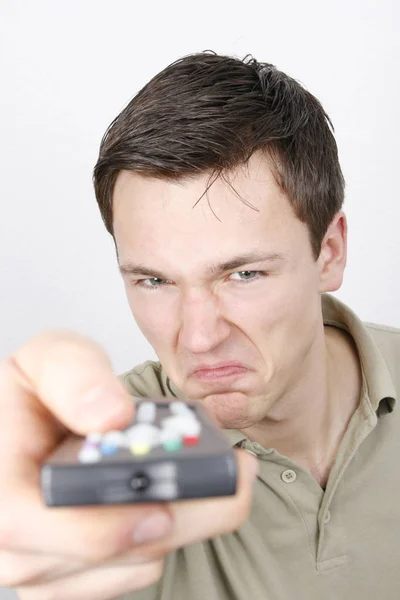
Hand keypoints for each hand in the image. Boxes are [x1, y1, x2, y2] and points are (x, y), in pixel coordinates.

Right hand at [0, 331, 257, 599]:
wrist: (33, 424)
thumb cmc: (35, 395)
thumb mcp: (48, 360)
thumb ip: (74, 375)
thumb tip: (110, 416)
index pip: (30, 525)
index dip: (99, 528)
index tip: (161, 507)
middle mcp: (13, 541)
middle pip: (101, 557)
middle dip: (180, 519)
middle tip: (235, 479)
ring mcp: (46, 567)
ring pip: (131, 567)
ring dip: (186, 524)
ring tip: (218, 477)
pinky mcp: (79, 576)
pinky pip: (137, 572)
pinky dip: (170, 534)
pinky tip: (185, 497)